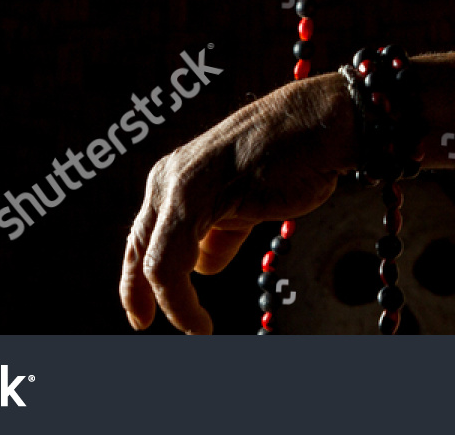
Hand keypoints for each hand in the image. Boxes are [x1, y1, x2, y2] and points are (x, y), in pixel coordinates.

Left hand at [119, 73, 355, 333]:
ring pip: (154, 262)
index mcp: (175, 178)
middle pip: (138, 249)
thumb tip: (204, 265)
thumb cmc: (290, 158)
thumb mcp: (245, 203)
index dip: (136, 280)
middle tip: (143, 326)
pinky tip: (200, 323)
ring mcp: (180, 188)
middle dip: (138, 294)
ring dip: (173, 304)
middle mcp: (168, 180)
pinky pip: (172, 264)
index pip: (144, 236)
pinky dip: (182, 301)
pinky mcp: (196, 200)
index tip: (141, 316)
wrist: (318, 126)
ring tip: (196, 328)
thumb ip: (221, 231)